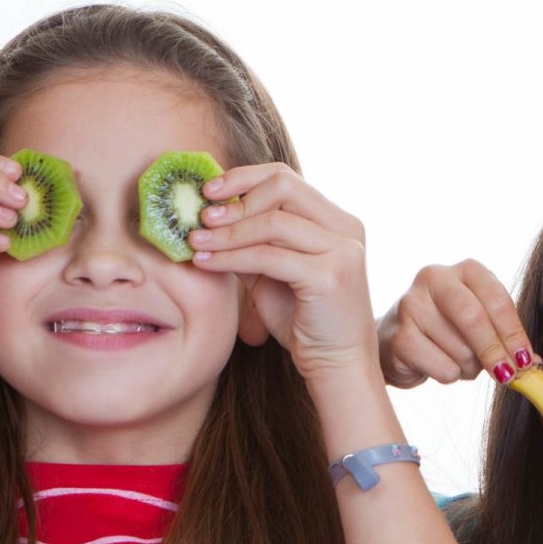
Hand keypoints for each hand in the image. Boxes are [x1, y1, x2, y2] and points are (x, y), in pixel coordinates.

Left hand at [184, 164, 377, 380]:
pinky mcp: (331, 276)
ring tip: (195, 242)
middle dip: (236, 198)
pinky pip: (269, 256)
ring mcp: (343, 251)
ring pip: (272, 222)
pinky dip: (231, 257)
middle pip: (283, 187)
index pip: (287, 179)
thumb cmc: (305, 322)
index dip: (244, 178)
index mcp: (338, 221)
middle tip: (201, 216)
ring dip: (227, 231)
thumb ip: (253, 242)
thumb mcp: (274, 272)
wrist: (337, 365)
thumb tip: (209, 215)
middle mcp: (347, 229)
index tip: (208, 191)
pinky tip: (206, 262)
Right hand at [376, 259, 531, 387]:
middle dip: (494, 351)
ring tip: (459, 362)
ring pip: (460, 349)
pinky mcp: (398, 336)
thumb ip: (506, 337)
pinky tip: (437, 366)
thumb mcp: (481, 323)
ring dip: (470, 367)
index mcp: (466, 269)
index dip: (513, 332)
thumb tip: (533, 363)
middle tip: (507, 374)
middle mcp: (435, 278)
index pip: (496, 299)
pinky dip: (449, 376)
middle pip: (473, 317)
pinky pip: (441, 367)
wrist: (398, 342)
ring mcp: (411, 304)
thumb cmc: (449, 331)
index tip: (525, 359)